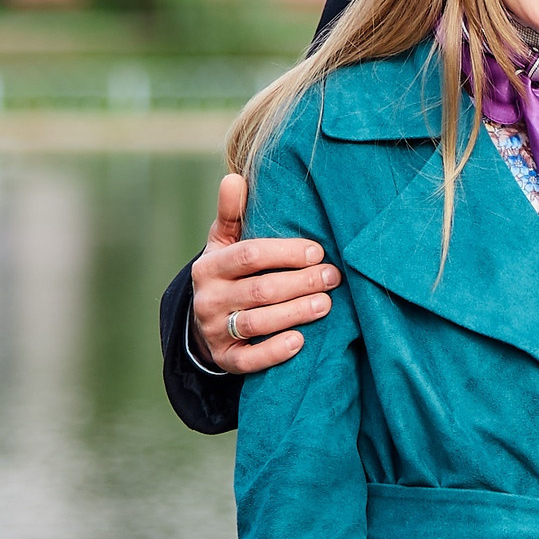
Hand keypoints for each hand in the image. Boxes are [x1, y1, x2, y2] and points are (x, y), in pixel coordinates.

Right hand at [193, 173, 338, 374]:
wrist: (205, 321)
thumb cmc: (228, 272)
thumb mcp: (224, 242)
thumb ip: (232, 213)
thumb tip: (234, 178)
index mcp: (209, 266)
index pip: (248, 256)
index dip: (284, 253)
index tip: (317, 252)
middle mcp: (208, 299)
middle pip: (259, 290)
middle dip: (300, 283)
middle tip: (333, 277)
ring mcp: (214, 331)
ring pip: (256, 323)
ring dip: (295, 313)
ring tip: (326, 304)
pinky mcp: (225, 359)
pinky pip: (248, 360)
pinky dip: (274, 352)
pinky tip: (301, 341)